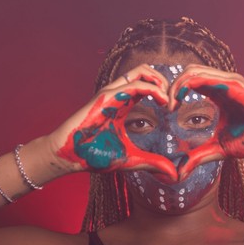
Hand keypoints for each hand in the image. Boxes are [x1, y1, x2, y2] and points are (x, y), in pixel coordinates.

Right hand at [49, 64, 176, 179]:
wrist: (70, 156)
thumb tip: (172, 174)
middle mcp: (119, 94)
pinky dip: (151, 89)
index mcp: (124, 104)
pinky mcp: (106, 96)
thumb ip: (152, 163)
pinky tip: (162, 101)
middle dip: (164, 81)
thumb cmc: (95, 155)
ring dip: (159, 80)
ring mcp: (112, 93)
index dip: (163, 91)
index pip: (147, 85)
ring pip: (141, 71)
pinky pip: (133, 85)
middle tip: (173, 99)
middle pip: (146, 72)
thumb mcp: (131, 159)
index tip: (173, 107)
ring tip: (168, 98)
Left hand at [169, 64, 243, 178]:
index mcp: (217, 94)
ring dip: (178, 84)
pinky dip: (190, 83)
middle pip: (188, 74)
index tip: (167, 110)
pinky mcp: (234, 84)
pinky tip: (181, 97)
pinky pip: (207, 77)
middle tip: (165, 105)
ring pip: (194, 71)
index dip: (175, 92)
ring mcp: (228, 81)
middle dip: (172, 86)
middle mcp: (221, 84)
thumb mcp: (218, 149)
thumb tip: (180, 172)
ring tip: (170, 102)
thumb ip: (199, 156)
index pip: (190, 83)